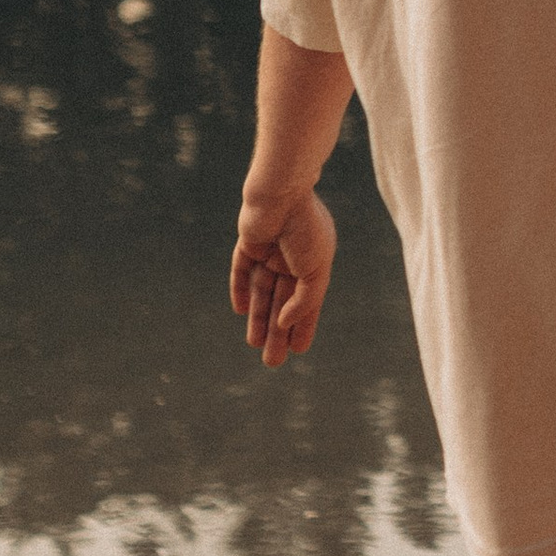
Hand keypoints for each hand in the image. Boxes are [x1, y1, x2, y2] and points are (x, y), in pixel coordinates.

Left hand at [232, 188, 336, 366]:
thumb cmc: (306, 229)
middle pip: (281, 302)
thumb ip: (304, 300)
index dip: (303, 326)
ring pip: (262, 292)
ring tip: (255, 345)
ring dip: (258, 318)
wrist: (283, 195)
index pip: (307, 302)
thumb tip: (286, 321)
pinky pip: (242, 271)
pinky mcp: (249, 243)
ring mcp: (270, 251)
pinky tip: (240, 311)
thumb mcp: (315, 270)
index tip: (299, 350)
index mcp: (314, 263)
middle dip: (278, 331)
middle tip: (273, 360)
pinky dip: (240, 290)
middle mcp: (292, 258)